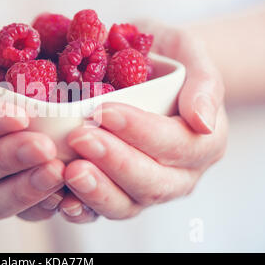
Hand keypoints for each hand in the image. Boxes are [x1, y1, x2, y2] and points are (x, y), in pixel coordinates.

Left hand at [59, 21, 227, 222]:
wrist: (147, 68)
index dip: (140, 131)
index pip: (176, 144)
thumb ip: (204, 83)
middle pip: (151, 182)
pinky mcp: (120, 195)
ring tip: (69, 170)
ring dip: (96, 191)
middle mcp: (180, 175)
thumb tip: (204, 122)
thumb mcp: (190, 52)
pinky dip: (81, 209)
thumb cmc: (167, 58)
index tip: (104, 111)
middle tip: (79, 138)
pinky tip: (60, 199)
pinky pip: (102, 212)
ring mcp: (148, 189)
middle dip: (114, 162)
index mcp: (204, 142)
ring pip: (127, 204)